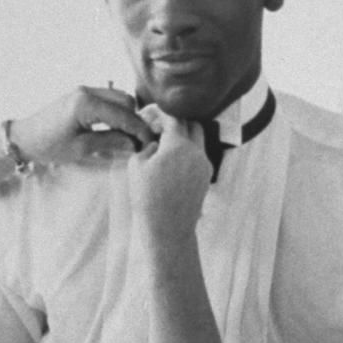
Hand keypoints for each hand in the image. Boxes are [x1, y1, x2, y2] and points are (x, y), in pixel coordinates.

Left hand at [6, 86, 154, 165]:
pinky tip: (115, 129)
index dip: (139, 130)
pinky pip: (108, 99)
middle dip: (135, 121)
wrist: (24, 137)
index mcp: (86, 103)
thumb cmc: (49, 145)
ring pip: (119, 98)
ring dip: (127, 116)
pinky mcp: (82, 94)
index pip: (123, 115)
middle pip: (126, 101)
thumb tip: (135, 144)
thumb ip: (111, 142)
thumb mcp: (81, 148)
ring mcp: (84, 90)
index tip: (150, 144)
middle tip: (139, 142)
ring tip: (128, 137)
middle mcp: (87, 91)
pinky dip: (117, 112)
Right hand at [127, 113, 211, 238]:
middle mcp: (197, 152)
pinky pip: (199, 156)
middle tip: (157, 129)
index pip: (172, 117)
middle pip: (190, 124)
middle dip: (174, 122)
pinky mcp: (206, 177)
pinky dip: (187, 152)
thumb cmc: (147, 198)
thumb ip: (146, 145)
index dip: (158, 112)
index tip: (148, 114)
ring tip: (164, 146)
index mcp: (179, 145)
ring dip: (183, 137)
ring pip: (198, 140)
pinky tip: (171, 162)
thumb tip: (156, 141)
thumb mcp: (136, 165)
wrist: (168, 230)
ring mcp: (205, 165)